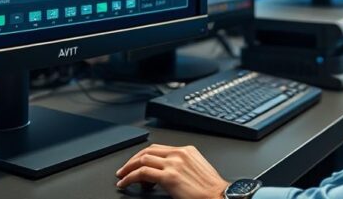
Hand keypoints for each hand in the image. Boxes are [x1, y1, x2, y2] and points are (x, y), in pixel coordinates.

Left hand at [115, 144, 229, 198]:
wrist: (219, 197)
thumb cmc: (211, 189)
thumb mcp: (197, 170)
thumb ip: (182, 166)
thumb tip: (167, 172)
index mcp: (187, 151)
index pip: (158, 148)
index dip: (143, 156)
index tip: (136, 162)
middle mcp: (179, 154)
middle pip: (148, 151)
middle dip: (132, 160)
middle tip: (124, 169)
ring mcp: (173, 164)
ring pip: (142, 159)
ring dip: (128, 168)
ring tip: (122, 177)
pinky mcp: (169, 177)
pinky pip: (142, 173)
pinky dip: (130, 177)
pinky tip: (125, 183)